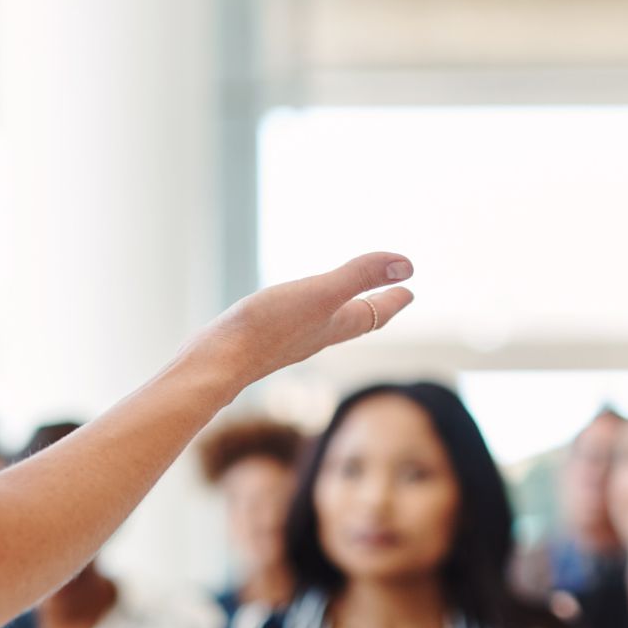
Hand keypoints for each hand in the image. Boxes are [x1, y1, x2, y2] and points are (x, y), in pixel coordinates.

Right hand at [182, 252, 414, 389]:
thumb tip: (407, 266)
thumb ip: (359, 277)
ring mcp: (288, 339)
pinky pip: (296, 322)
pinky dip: (308, 311)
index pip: (374, 313)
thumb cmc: (268, 327)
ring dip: (343, 310)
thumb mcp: (320, 293)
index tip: (409, 290)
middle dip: (374, 306)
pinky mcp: (263, 338)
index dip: (394, 299)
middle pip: (355, 320)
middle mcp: (315, 335)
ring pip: (326, 323)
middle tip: (391, 295)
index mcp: (334, 325)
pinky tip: (292, 308)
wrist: (218, 361)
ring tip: (346, 300)